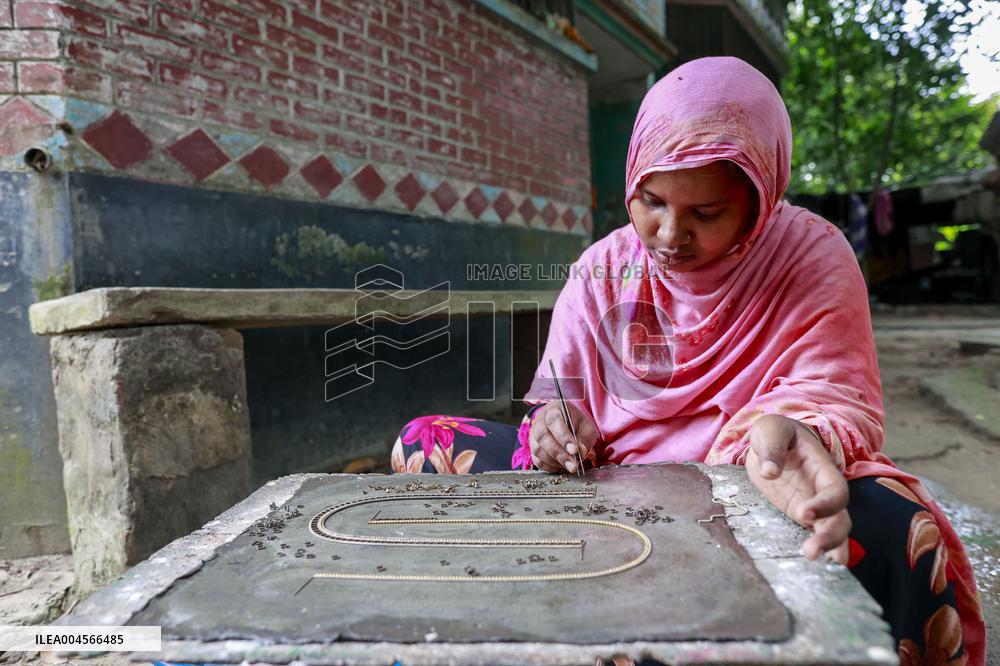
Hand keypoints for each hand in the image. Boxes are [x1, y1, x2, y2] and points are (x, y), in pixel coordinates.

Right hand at [529, 402, 598, 473]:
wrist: (566, 424)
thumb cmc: (576, 424)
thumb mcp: (586, 427)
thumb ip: (585, 438)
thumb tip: (580, 452)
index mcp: (554, 409)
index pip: (554, 421)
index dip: (563, 436)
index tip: (574, 450)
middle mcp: (540, 420)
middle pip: (543, 436)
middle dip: (559, 453)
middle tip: (573, 465)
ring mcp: (534, 434)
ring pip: (538, 449)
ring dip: (555, 461)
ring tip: (570, 466)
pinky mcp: (533, 448)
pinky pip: (537, 460)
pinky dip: (549, 467)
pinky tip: (561, 467)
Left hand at [745, 414, 850, 564]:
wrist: (771, 442)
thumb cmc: (776, 432)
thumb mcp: (771, 429)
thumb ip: (771, 446)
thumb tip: (769, 472)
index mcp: (822, 469)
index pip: (834, 490)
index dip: (825, 504)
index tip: (804, 513)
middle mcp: (823, 492)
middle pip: (839, 518)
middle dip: (829, 536)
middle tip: (811, 552)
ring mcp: (814, 507)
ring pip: (831, 531)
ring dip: (827, 548)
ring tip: (813, 560)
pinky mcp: (800, 518)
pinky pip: (813, 535)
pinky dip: (818, 551)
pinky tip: (814, 568)